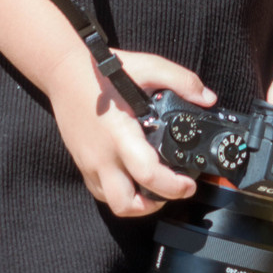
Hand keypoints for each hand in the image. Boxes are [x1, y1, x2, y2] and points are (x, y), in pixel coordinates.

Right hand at [47, 46, 215, 218]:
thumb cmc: (105, 70)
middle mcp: (102, 156)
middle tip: (172, 190)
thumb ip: (182, 81)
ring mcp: (89, 163)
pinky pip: (101, 191)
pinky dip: (120, 191)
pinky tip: (133, 175)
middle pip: (125, 204)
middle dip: (153, 205)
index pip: (146, 173)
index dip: (172, 187)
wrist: (64, 72)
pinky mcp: (82, 163)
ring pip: (112, 202)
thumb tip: (208, 99)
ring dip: (136, 202)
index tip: (189, 183)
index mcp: (119, 134)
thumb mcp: (148, 67)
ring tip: (155, 187)